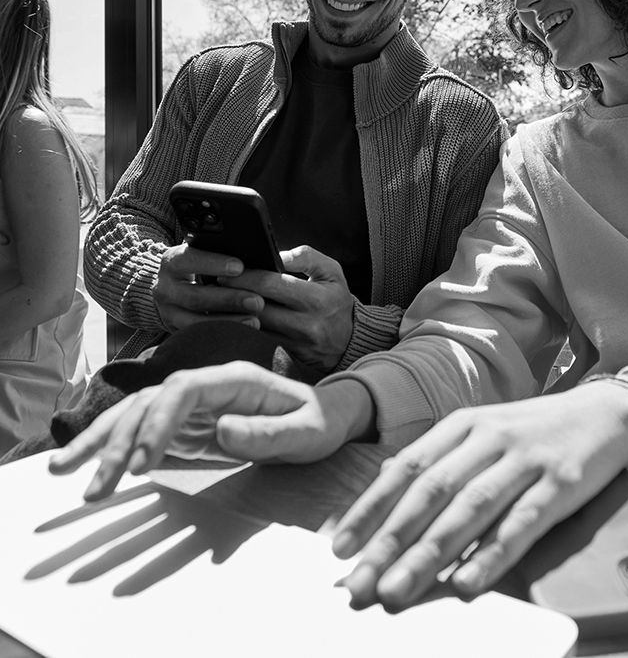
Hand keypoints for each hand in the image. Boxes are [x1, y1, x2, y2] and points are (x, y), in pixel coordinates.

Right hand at [48, 363, 374, 500]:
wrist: (325, 418)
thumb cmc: (320, 422)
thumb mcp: (308, 431)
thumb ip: (269, 433)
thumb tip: (223, 430)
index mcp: (237, 379)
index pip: (184, 389)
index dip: (159, 421)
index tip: (143, 462)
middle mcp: (208, 386)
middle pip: (152, 402)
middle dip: (119, 440)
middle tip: (97, 486)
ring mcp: (194, 406)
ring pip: (138, 414)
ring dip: (103, 441)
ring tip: (64, 471)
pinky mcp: (187, 427)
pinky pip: (143, 433)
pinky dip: (113, 445)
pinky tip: (84, 464)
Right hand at [152, 243, 264, 331]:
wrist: (173, 286)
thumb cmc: (200, 265)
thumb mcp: (203, 255)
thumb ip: (221, 254)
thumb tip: (253, 260)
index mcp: (172, 262)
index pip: (189, 260)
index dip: (214, 263)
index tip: (240, 267)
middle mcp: (165, 288)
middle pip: (195, 297)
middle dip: (228, 299)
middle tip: (257, 301)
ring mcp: (168, 313)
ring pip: (195, 322)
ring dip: (228, 322)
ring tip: (255, 321)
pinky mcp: (176, 330)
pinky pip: (197, 337)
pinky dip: (221, 335)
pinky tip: (242, 333)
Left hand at [223, 246, 354, 372]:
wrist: (349, 340)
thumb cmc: (336, 300)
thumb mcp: (331, 271)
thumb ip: (306, 257)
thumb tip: (275, 254)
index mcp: (317, 299)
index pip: (272, 284)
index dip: (245, 276)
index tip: (226, 270)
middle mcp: (306, 324)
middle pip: (257, 307)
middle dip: (232, 294)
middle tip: (214, 284)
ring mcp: (294, 344)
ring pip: (252, 327)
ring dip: (231, 313)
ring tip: (216, 300)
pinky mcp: (285, 356)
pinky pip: (256, 341)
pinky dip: (240, 328)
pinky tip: (229, 318)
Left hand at [332, 381, 627, 611]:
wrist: (606, 412)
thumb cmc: (535, 431)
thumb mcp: (485, 432)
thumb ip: (442, 461)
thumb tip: (386, 491)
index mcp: (465, 423)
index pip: (408, 467)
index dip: (372, 508)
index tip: (341, 549)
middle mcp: (490, 437)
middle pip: (432, 491)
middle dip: (391, 542)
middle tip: (360, 584)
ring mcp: (526, 458)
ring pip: (470, 509)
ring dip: (429, 554)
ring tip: (398, 591)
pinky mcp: (562, 481)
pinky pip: (522, 524)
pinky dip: (493, 555)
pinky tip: (468, 584)